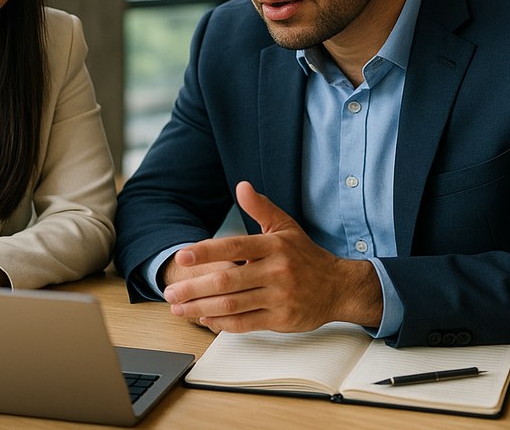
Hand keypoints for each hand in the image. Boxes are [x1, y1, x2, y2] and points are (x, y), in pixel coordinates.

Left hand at [162, 181, 381, 333]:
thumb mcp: (286, 227)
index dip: (206, 252)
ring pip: (232, 305)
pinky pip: (244, 323)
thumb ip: (261, 208)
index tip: (182, 256)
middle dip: (194, 288)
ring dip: (200, 308)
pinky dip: (221, 323)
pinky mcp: (281, 319)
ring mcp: (279, 297)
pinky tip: (204, 319)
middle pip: (227, 281)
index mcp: (274, 246)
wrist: (339, 288)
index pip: (234, 246)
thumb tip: (242, 186)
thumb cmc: (307, 257)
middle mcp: (276, 271)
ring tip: (179, 308)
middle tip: (170, 293)